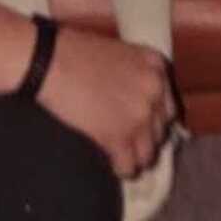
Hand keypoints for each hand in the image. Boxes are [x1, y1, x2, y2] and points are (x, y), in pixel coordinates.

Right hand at [39, 28, 175, 176]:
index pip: (168, 106)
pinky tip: (112, 164)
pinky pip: (128, 165)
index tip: (144, 126)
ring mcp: (140, 115)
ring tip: (122, 157)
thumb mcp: (120, 54)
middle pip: (160, 130)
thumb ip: (136, 76)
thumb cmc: (77, 52)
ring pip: (148, 153)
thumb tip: (136, 101)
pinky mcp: (119, 136)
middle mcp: (155, 90)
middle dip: (145, 138)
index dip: (155, 119)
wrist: (52, 60)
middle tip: (130, 141)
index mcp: (156, 66)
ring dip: (135, 156)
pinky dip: (121, 168)